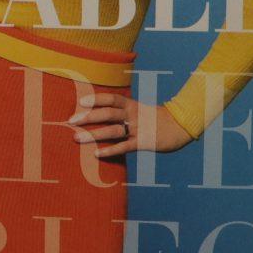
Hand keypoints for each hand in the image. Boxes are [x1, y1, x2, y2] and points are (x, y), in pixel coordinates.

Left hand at [65, 83, 189, 157]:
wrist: (181, 127)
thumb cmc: (155, 119)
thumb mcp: (140, 110)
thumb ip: (123, 112)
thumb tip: (101, 113)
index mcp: (132, 105)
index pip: (112, 99)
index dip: (96, 99)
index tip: (81, 102)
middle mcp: (134, 115)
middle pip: (109, 113)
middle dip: (88, 117)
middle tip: (71, 121)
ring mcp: (139, 129)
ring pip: (113, 130)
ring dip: (93, 135)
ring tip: (76, 138)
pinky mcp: (144, 143)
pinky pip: (124, 147)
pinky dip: (110, 150)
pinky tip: (97, 154)